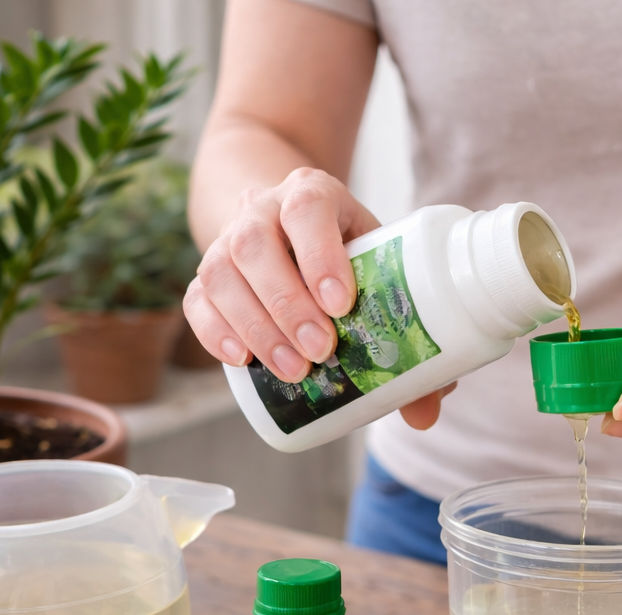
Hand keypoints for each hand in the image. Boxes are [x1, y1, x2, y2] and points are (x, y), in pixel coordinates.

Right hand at [184, 166, 456, 429]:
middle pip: (256, 246)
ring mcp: (225, 240)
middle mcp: (261, 208)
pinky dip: (213, 331)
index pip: (308, 209)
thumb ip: (405, 333)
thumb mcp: (377, 269)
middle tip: (318, 352)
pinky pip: (197, 299)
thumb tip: (424, 414)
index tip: (340, 303)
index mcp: (312, 193)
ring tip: (290, 369)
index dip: (320, 254)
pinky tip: (239, 361)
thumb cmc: (343, 254)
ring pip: (220, 272)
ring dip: (254, 326)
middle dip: (287, 305)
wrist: (286, 223)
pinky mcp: (205, 276)